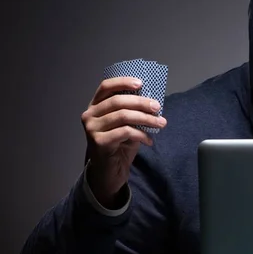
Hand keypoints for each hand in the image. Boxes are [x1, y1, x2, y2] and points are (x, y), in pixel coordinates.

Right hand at [81, 77, 166, 207]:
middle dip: (141, 103)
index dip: (123, 82)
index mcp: (95, 106)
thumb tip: (153, 101)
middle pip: (118, 101)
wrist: (109, 171)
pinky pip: (125, 132)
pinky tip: (149, 141)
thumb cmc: (119, 144)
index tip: (141, 83)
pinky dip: (141, 135)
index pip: (105, 87)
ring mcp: (92, 128)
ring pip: (123, 116)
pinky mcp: (98, 142)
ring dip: (146, 119)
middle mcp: (90, 115)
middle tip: (158, 108)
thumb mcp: (126, 124)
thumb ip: (133, 111)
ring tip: (161, 123)